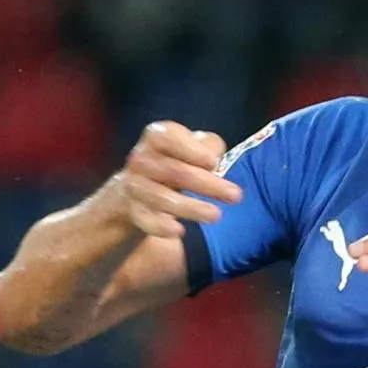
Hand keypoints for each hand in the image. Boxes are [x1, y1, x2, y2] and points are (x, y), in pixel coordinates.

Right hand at [105, 122, 240, 237]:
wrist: (138, 189)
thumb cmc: (174, 162)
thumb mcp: (191, 147)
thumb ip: (207, 146)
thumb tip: (215, 155)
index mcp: (157, 137)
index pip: (169, 138)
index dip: (191, 150)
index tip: (214, 163)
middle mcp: (141, 159)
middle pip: (174, 171)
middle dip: (207, 184)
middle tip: (235, 196)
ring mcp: (134, 185)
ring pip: (162, 197)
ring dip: (191, 208)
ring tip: (215, 215)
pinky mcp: (133, 210)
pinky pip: (146, 219)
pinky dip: (161, 225)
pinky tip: (179, 231)